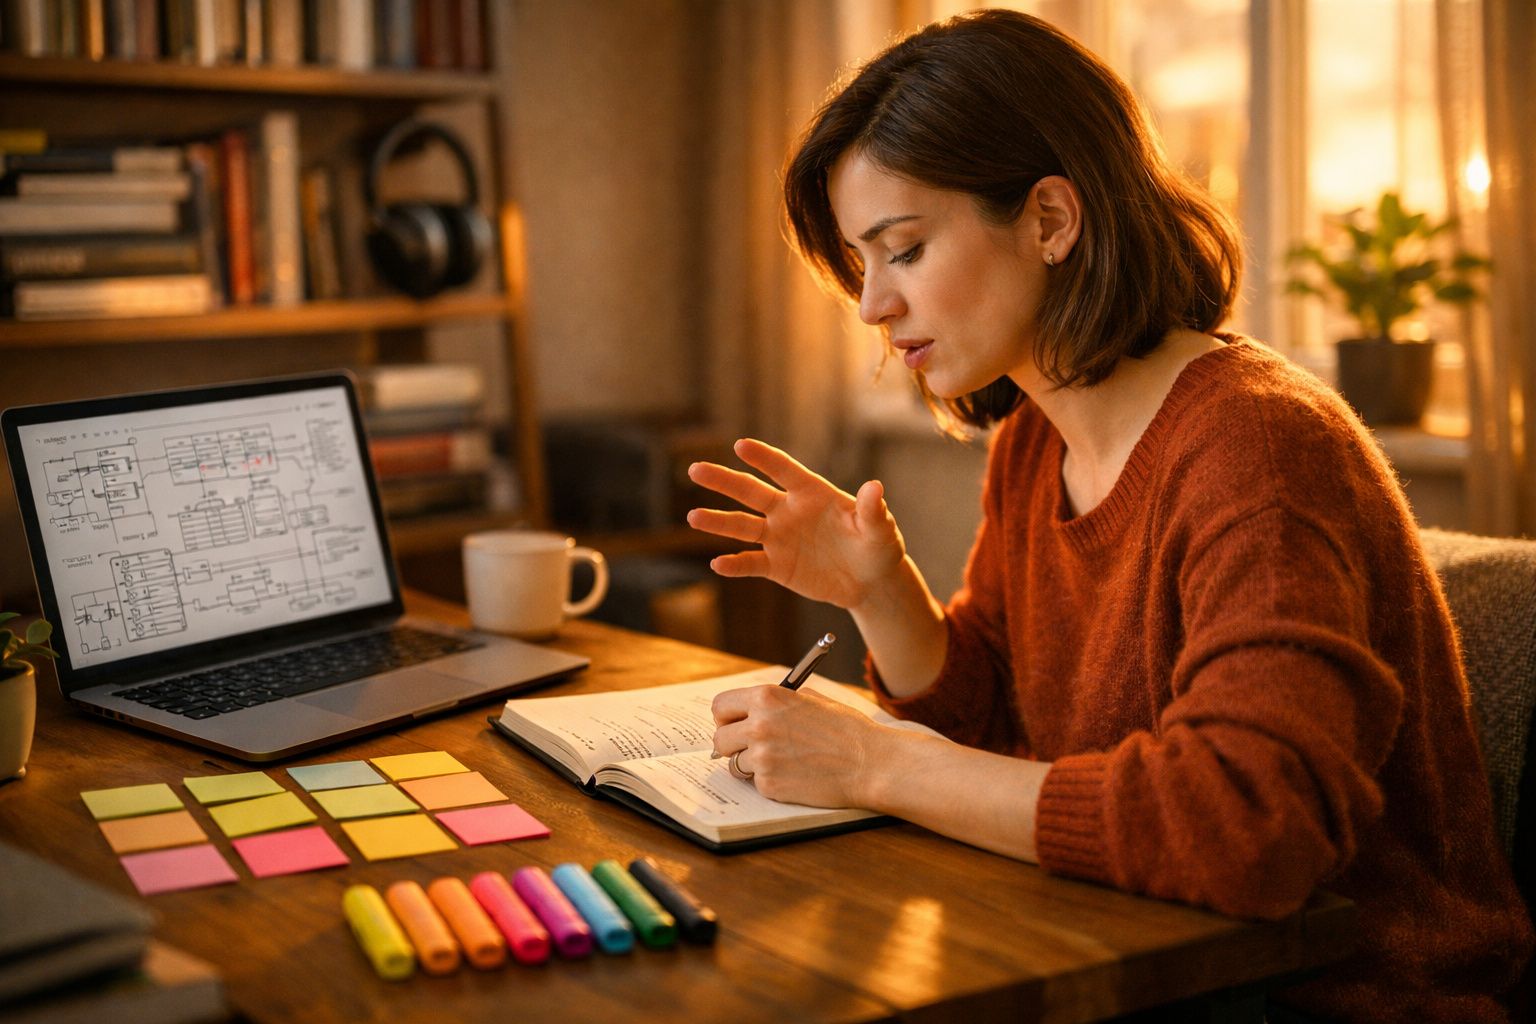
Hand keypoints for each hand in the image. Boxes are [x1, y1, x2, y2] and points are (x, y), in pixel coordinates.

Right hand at [686, 438, 907, 610]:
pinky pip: (751, 564)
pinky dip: (735, 565)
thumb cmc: (878, 547)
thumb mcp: (880, 530)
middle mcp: (789, 511)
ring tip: (693, 517)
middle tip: (695, 469)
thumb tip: (875, 487)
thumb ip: (872, 510)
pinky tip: (717, 564)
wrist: (871, 582)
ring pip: (742, 526)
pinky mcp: (777, 566)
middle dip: (723, 480)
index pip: (783, 470)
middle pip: (750, 492)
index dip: (763, 458)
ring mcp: (780, 538)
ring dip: (718, 522)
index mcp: (812, 493)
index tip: (741, 445)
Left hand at [710, 685, 888, 807]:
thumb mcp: (811, 699)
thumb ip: (778, 701)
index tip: (732, 724)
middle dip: (732, 744)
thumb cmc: (846, 730)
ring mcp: (762, 757)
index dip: (726, 717)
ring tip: (778, 762)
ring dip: (750, 765)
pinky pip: (755, 783)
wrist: (870, 762)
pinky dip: (770, 781)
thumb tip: (753, 709)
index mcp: (767, 698)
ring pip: (734, 764)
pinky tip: (793, 775)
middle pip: (720, 738)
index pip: (720, 706)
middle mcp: (758, 725)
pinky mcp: (769, 784)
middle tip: (749, 748)